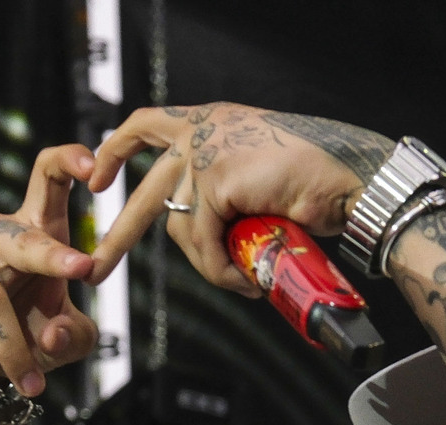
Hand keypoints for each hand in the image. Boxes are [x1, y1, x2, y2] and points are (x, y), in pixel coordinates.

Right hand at [0, 145, 101, 397]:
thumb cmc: (28, 337)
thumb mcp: (66, 343)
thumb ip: (72, 337)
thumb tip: (52, 332)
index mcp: (35, 229)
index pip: (47, 177)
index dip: (69, 162)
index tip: (95, 169)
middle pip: (19, 234)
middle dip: (50, 254)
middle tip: (80, 270)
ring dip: (12, 347)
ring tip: (29, 381)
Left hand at [87, 104, 390, 296]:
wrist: (350, 182)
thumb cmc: (319, 185)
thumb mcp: (258, 186)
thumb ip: (224, 198)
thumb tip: (207, 242)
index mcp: (213, 122)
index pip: (149, 126)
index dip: (119, 152)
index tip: (98, 180)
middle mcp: (202, 130)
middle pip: (146, 188)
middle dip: (118, 233)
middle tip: (95, 267)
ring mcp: (205, 152)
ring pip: (180, 229)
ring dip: (208, 265)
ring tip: (242, 281)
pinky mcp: (214, 178)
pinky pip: (203, 242)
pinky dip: (222, 270)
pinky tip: (247, 280)